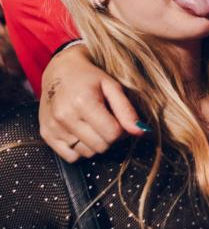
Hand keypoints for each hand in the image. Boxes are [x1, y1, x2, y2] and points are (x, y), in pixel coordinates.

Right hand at [40, 46, 142, 160]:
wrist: (59, 71)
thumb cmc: (89, 77)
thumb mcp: (112, 86)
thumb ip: (127, 110)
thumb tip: (141, 132)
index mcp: (83, 101)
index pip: (113, 134)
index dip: (122, 130)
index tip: (119, 120)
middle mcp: (65, 116)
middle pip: (101, 146)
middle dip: (109, 137)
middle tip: (106, 121)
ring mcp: (53, 127)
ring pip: (88, 153)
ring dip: (95, 143)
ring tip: (92, 123)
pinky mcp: (46, 134)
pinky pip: (71, 157)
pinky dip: (80, 149)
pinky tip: (80, 132)